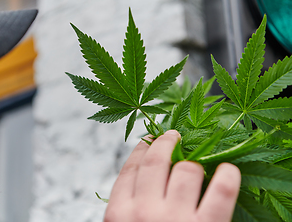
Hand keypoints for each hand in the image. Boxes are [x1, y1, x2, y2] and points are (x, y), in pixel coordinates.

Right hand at [104, 130, 240, 221]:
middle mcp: (144, 211)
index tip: (147, 139)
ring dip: (194, 161)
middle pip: (156, 162)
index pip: (130, 170)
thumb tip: (140, 180)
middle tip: (172, 134)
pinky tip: (229, 170)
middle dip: (164, 142)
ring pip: (187, 170)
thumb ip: (126, 209)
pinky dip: (228, 176)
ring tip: (198, 160)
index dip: (140, 150)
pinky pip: (220, 192)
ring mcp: (175, 218)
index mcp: (119, 214)